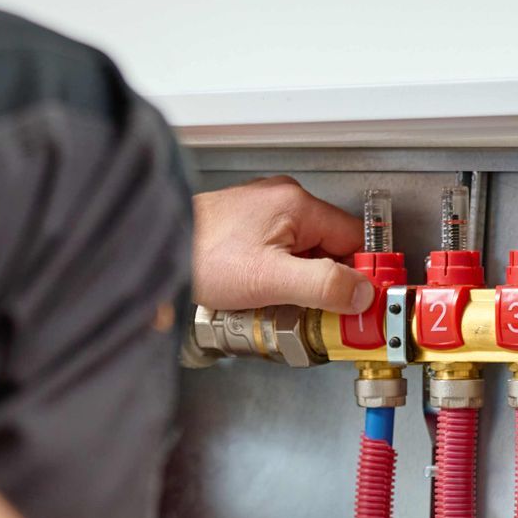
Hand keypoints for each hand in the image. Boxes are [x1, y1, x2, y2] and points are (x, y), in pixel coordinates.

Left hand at [192, 176, 374, 314]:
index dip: (362, 273)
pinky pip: (281, 256)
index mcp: (296, 204)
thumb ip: (321, 285)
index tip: (364, 301)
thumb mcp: (269, 278)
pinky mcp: (247, 231)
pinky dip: (282, 280)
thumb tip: (361, 292)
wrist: (152, 249)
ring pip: (305, 255)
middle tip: (325, 315)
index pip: (353, 239)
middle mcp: (282, 202)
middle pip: (330, 248)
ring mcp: (264, 215)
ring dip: (304, 285)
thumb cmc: (200, 256)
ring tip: (290, 309)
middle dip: (330, 284)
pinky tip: (268, 298)